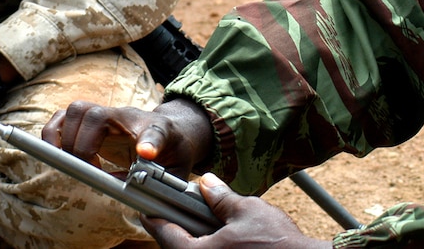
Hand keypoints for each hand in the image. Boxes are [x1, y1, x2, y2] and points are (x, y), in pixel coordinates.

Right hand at [42, 98, 212, 178]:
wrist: (170, 130)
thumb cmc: (172, 150)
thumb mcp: (177, 168)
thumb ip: (162, 182)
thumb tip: (142, 198)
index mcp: (157, 129)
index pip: (155, 131)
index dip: (150, 142)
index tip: (146, 154)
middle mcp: (127, 116)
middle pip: (96, 114)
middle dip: (83, 146)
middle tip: (90, 171)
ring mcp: (107, 116)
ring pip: (76, 110)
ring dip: (64, 137)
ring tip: (69, 163)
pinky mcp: (91, 122)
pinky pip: (64, 117)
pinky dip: (53, 133)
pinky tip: (56, 154)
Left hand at [143, 173, 330, 248]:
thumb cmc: (276, 241)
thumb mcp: (246, 210)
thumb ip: (220, 197)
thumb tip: (205, 182)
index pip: (166, 235)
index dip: (155, 218)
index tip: (147, 209)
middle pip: (178, 248)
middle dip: (177, 229)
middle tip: (174, 212)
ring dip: (196, 239)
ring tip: (202, 221)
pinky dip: (211, 245)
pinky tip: (221, 235)